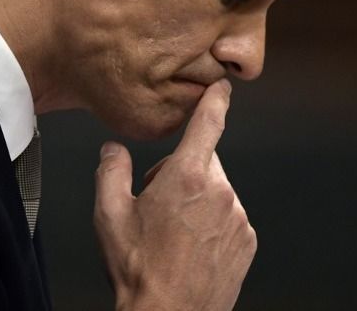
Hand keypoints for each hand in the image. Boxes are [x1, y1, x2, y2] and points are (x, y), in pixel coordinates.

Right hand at [94, 79, 256, 310]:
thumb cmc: (138, 270)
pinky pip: (229, 218)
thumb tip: (113, 150)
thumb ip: (110, 171)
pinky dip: (213, 225)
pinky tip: (191, 248)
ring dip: (199, 202)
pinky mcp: (247, 240)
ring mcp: (238, 217)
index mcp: (186, 177)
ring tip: (174, 236)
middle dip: (182, 174)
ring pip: (216, 192)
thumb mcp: (109, 215)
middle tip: (158, 207)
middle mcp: (220, 192)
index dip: (216, 99)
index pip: (209, 123)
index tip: (223, 86)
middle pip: (203, 162)